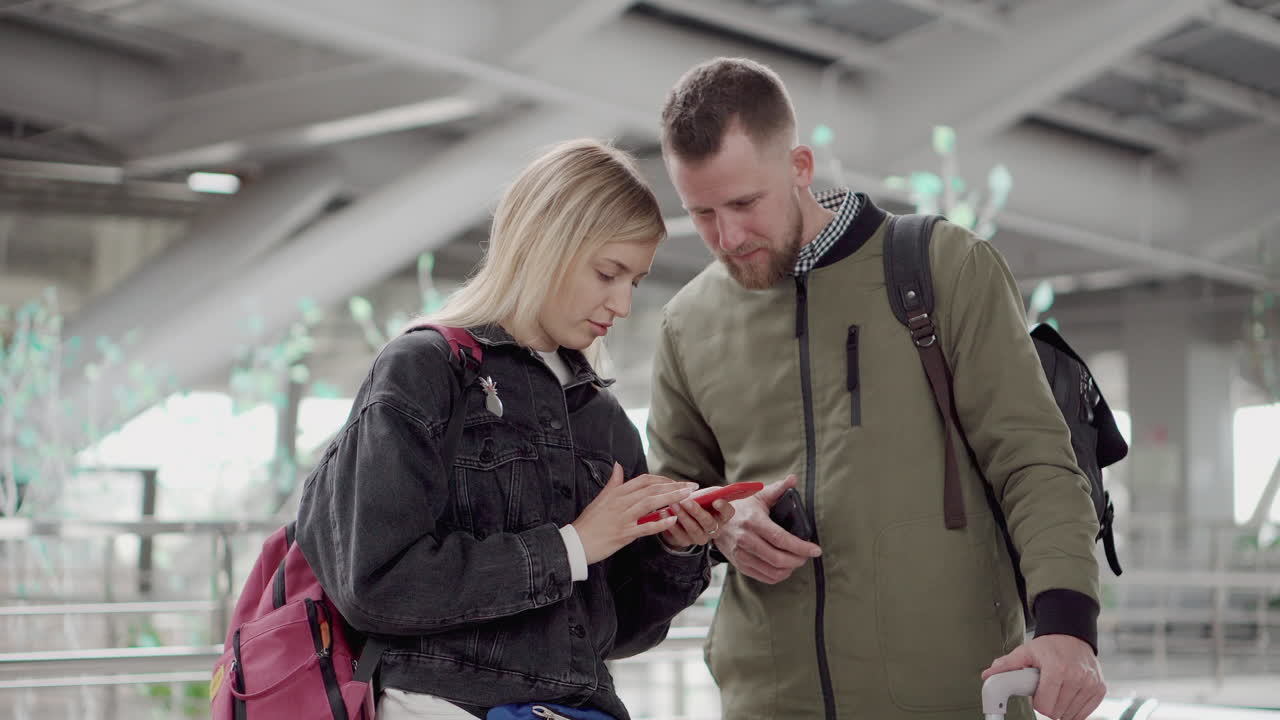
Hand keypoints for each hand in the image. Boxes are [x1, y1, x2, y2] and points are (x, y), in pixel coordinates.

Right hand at [571, 463, 694, 563]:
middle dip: (674, 487)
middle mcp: (621, 502)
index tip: (678, 482)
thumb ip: (613, 482)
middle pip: (652, 489)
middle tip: (693, 487)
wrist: (576, 543)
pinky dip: (659, 523)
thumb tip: (618, 466)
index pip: (644, 480)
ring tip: (688, 497)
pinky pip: (645, 527)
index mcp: (617, 493)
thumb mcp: (600, 498)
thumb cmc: (589, 522)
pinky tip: (673, 519)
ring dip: (671, 498)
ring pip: (651, 503)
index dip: (663, 480)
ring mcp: (622, 517)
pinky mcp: (623, 534)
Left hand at [659, 492, 736, 548]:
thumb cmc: (698, 503)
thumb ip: (709, 492)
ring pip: (693, 529)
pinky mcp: (685, 541)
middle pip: (708, 523)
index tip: (716, 501)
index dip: (724, 508)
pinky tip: (664, 513)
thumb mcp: (705, 496)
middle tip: (686, 501)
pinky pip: (678, 534)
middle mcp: (714, 530)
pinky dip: (670, 523)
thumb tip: (708, 488)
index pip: (728, 513)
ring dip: (682, 516)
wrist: (683, 517)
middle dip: (697, 512)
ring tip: (673, 505)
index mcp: (722, 517)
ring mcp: (699, 537)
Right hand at [713, 474, 820, 583]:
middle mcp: (745, 539)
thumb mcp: (757, 495)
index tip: (816, 550)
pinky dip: (779, 576)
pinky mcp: (739, 565)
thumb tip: (793, 479)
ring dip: (790, 569)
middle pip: (778, 558)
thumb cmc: (740, 507)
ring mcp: (741, 554)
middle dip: (798, 559)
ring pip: (772, 571)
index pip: (780, 539)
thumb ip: (777, 488)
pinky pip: (763, 577)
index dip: (801, 547)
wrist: (714, 520)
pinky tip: (785, 568)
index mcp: (753, 521)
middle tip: (808, 555)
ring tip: (798, 560)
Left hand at [982, 634, 1104, 719]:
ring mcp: (1090, 684)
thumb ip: (1007, 665)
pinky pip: (1084, 713)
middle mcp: (1077, 677)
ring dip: (1062, 708)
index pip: (1045, 706)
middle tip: (1047, 690)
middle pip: (1057, 712)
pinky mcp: (1100, 689)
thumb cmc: (1049, 646)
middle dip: (1049, 705)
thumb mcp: (1026, 651)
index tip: (1037, 695)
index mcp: (1057, 669)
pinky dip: (1074, 709)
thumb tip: (987, 675)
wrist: (1073, 636)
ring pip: (1071, 715)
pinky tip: (1069, 695)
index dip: (1038, 703)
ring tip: (1058, 690)